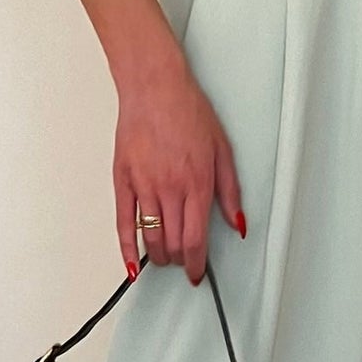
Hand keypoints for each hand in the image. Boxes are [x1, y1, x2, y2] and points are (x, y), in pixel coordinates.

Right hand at [114, 51, 245, 283]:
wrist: (155, 88)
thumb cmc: (188, 112)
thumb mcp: (223, 150)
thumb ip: (231, 191)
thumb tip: (237, 222)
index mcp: (197, 184)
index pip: (195, 239)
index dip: (196, 264)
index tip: (196, 273)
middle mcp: (170, 189)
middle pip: (173, 243)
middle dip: (179, 261)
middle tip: (184, 263)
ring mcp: (144, 186)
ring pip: (151, 237)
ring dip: (159, 256)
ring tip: (165, 258)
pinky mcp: (124, 180)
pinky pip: (124, 222)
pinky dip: (127, 248)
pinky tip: (131, 264)